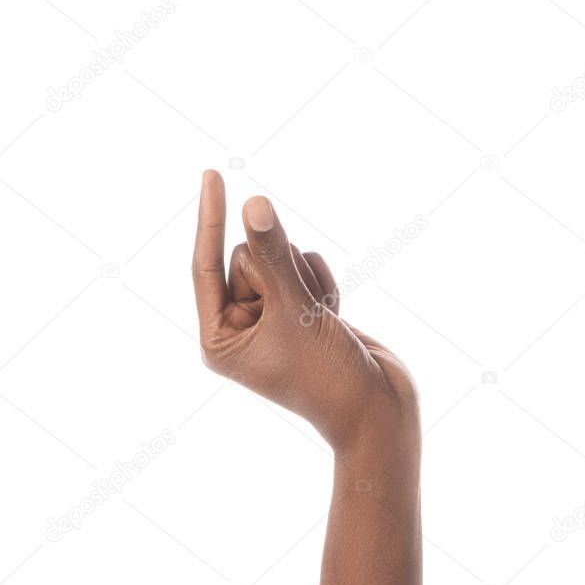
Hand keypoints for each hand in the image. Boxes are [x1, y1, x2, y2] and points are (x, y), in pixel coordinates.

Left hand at [192, 170, 418, 451]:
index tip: (211, 173)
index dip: (210, 219)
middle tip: (300, 311)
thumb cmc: (328, 376)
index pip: (205, 266)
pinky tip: (334, 315)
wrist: (379, 411)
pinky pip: (305, 266)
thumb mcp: (296, 311)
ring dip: (306, 279)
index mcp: (220, 339)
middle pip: (247, 258)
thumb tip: (253, 204)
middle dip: (281, 272)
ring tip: (320, 318)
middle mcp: (240, 327)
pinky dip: (323, 284)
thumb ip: (273, 255)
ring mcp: (272, 318)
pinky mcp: (302, 311)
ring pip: (280, 259)